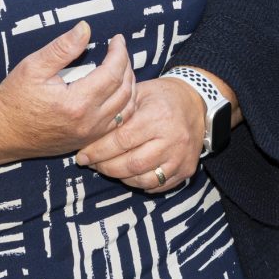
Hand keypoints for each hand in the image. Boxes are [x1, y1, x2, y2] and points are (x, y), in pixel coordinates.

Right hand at [0, 26, 133, 178]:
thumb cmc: (13, 99)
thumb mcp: (33, 66)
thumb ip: (62, 48)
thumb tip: (85, 28)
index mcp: (77, 103)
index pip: (113, 73)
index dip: (119, 53)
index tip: (117, 39)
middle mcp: (88, 123)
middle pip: (124, 91)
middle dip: (127, 67)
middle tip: (120, 50)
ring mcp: (89, 136)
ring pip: (125, 110)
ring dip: (130, 87)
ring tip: (122, 68)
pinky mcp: (87, 142)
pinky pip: (117, 124)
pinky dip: (124, 105)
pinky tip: (117, 92)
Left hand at [76, 75, 204, 193]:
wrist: (197, 103)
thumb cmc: (161, 96)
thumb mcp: (139, 92)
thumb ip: (117, 110)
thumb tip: (88, 128)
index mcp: (157, 117)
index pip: (121, 141)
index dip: (98, 150)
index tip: (82, 155)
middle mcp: (172, 139)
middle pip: (130, 164)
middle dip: (105, 167)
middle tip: (91, 163)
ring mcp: (181, 157)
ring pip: (143, 179)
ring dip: (120, 177)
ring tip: (107, 168)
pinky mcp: (187, 170)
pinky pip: (157, 186)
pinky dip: (139, 183)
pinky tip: (127, 174)